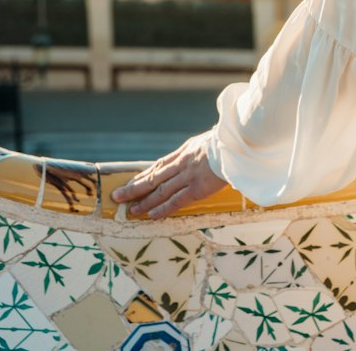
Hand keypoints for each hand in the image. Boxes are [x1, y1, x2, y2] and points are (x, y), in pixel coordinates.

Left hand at [110, 132, 228, 218]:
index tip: (131, 181)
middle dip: (134, 188)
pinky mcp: (197, 188)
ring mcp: (188, 176)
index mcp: (185, 151)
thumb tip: (198, 155)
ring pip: (160, 190)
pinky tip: (150, 215)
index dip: (143, 174)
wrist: (237, 141)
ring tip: (129, 210)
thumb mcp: (209, 140)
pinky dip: (162, 208)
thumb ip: (199, 150)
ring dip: (143, 201)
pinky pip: (175, 201)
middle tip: (117, 196)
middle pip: (153, 177)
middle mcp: (182, 163)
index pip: (159, 165)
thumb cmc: (229, 140)